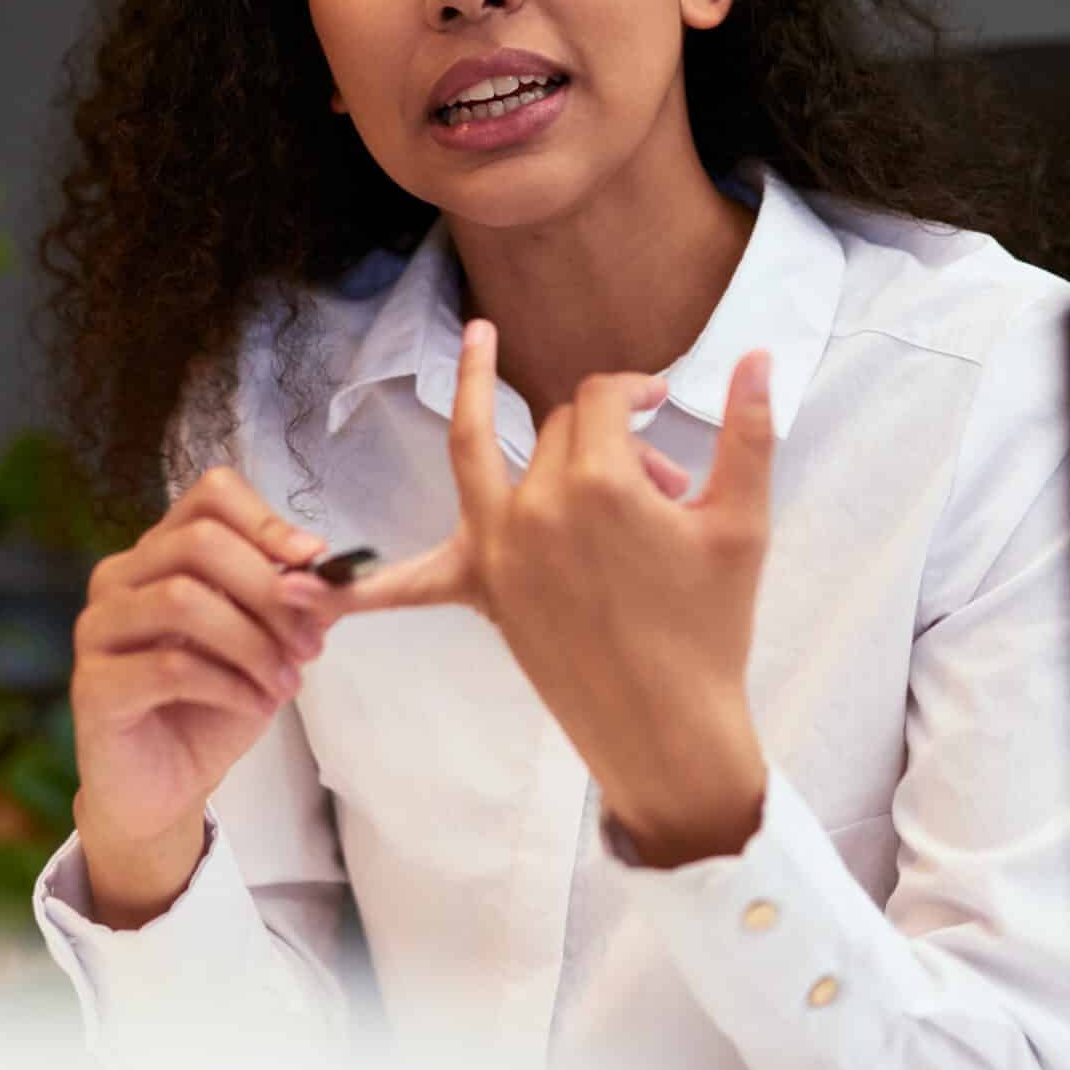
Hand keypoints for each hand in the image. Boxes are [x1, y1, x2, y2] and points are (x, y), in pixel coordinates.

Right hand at [70, 466, 338, 924]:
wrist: (165, 786)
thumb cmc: (212, 706)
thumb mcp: (266, 646)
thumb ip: (294, 605)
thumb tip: (335, 575)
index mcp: (161, 554)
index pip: (209, 497)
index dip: (266, 520)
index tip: (315, 558)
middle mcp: (119, 578)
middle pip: (199, 543)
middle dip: (269, 590)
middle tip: (311, 644)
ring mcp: (98, 628)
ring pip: (182, 600)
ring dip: (252, 642)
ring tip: (287, 684)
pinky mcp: (93, 685)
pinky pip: (169, 667)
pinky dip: (229, 684)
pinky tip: (255, 704)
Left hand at [347, 321, 778, 864]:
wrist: (673, 729)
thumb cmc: (713, 628)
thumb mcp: (744, 524)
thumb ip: (750, 432)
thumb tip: (762, 357)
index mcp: (601, 483)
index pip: (606, 403)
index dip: (638, 394)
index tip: (666, 406)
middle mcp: (537, 507)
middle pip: (559, 432)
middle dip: (610, 440)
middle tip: (665, 486)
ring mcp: (501, 551)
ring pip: (479, 451)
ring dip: (470, 389)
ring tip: (475, 340)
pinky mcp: (483, 595)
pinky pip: (409, 586)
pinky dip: (360, 585)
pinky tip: (306, 581)